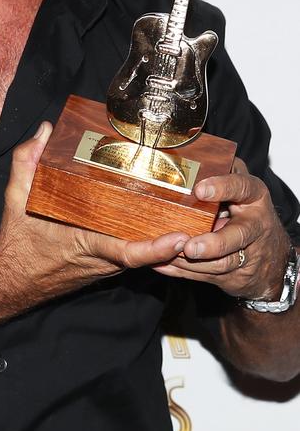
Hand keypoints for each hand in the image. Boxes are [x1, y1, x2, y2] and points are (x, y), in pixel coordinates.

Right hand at [0, 122, 189, 309]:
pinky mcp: (108, 263)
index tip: (179, 239)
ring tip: (198, 216)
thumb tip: (47, 131)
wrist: (12, 280)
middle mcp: (103, 259)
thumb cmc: (17, 242)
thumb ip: (28, 161)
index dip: (155, 249)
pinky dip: (154, 241)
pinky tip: (171, 220)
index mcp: (86, 245)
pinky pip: (136, 253)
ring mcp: (108, 264)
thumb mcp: (15, 198)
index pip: (127, 253)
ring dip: (170, 240)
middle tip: (206, 218)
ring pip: (145, 252)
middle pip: (148, 251)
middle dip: (177, 239)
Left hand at [154, 158, 290, 299]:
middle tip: (190, 247)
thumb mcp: (239, 186)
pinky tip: (162, 265)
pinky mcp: (236, 273)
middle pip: (237, 236)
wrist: (270, 253)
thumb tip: (181, 155)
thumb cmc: (245, 208)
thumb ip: (220, 173)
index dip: (222, 188)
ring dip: (191, 263)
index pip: (241, 188)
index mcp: (253, 196)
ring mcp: (248, 252)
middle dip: (213, 244)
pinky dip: (182, 272)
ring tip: (167, 256)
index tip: (200, 189)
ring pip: (221, 262)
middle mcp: (254, 224)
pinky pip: (207, 275)